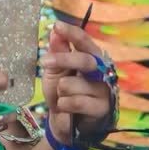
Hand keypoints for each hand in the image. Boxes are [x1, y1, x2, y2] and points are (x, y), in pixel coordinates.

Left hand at [41, 21, 115, 145]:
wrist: (64, 123)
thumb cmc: (61, 93)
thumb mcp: (54, 71)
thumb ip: (56, 53)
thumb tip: (55, 32)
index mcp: (91, 58)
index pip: (84, 42)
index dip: (72, 33)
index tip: (57, 26)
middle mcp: (102, 71)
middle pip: (85, 60)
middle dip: (63, 60)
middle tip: (44, 62)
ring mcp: (104, 90)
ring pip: (74, 84)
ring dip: (61, 91)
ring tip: (63, 97)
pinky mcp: (102, 109)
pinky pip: (76, 102)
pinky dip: (65, 104)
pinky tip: (66, 107)